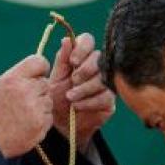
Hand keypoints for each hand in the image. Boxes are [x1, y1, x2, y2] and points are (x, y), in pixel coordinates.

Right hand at [0, 54, 52, 157]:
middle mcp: (26, 91)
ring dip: (40, 106)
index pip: (39, 62)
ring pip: (48, 101)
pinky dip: (41, 121)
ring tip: (23, 114)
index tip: (37, 76)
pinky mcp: (41, 125)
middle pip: (45, 83)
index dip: (40, 69)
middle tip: (23, 102)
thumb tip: (41, 70)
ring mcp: (35, 109)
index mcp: (13, 78)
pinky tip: (26, 124)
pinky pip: (49, 117)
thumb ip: (20, 76)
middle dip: (38, 91)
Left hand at [47, 33, 114, 151]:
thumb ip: (61, 59)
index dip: (82, 48)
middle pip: (98, 59)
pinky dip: (89, 101)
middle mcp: (96, 67)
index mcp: (81, 57)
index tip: (73, 61)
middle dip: (84, 71)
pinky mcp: (109, 100)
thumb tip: (66, 39)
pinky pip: (105, 96)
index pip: (88, 41)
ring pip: (102, 79)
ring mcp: (105, 83)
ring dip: (84, 89)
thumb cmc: (57, 98)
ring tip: (70, 97)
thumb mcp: (55, 78)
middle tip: (72, 81)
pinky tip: (78, 106)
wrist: (61, 124)